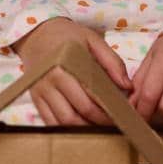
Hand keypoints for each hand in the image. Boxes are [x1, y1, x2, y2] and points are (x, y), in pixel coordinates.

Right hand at [9, 18, 131, 126]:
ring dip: (82, 130)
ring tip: (99, 128)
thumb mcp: (93, 40)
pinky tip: (80, 127)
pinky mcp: (35, 99)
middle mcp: (50, 80)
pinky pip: (50, 122)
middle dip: (97, 123)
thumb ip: (112, 62)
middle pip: (77, 114)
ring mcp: (40, 92)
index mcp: (66, 64)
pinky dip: (66, 129)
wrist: (37, 34)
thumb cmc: (68, 36)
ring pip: (63, 123)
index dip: (108, 111)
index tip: (122, 117)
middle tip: (113, 125)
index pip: (91, 97)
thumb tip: (128, 86)